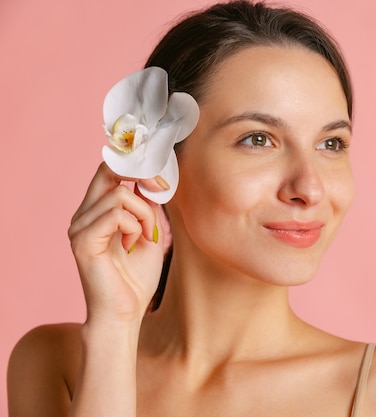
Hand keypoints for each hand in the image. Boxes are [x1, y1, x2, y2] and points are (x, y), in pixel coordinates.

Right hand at [68, 163, 166, 324]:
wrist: (124, 314)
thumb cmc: (135, 280)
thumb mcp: (149, 234)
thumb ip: (147, 208)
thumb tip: (149, 181)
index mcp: (95, 213)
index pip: (108, 172)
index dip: (136, 168)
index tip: (160, 183)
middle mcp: (82, 216)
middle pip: (108, 171)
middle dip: (141, 177)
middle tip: (160, 193)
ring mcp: (79, 228)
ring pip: (120, 194)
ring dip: (144, 214)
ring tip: (144, 237)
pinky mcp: (83, 241)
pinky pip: (116, 214)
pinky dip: (134, 226)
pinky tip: (133, 244)